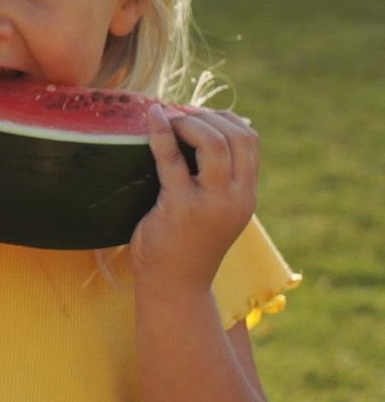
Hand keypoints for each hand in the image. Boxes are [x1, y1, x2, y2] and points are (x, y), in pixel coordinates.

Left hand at [130, 105, 258, 292]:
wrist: (174, 285)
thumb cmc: (186, 242)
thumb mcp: (214, 208)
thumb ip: (216, 176)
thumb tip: (203, 129)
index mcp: (247, 194)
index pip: (250, 139)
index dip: (223, 117)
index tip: (196, 115)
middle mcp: (236, 197)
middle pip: (236, 135)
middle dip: (205, 116)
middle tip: (177, 117)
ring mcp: (210, 203)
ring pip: (213, 143)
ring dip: (188, 122)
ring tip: (166, 120)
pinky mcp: (180, 207)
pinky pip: (171, 159)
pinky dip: (161, 132)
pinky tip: (152, 117)